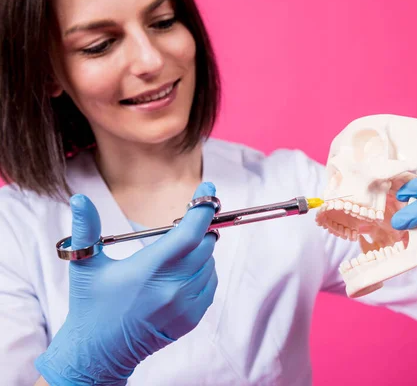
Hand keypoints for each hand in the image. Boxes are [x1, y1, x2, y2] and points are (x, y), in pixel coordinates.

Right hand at [34, 182, 218, 384]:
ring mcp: (185, 305)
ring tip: (177, 253)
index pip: (190, 233)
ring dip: (200, 251)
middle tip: (183, 226)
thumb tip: (79, 199)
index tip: (208, 190)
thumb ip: (86, 228)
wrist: (99, 353)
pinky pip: (210, 284)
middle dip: (199, 229)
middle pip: (205, 244)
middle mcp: (173, 288)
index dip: (203, 208)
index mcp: (149, 270)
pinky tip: (183, 272)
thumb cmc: (91, 306)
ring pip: (210, 263)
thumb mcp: (84, 265)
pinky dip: (203, 272)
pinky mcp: (192, 318)